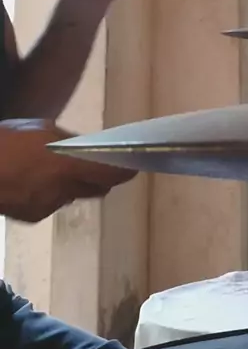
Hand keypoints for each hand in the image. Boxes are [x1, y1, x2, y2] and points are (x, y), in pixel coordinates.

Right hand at [0, 120, 135, 222]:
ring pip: (71, 195)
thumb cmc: (6, 143)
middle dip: (100, 178)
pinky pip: (51, 203)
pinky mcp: (33, 217)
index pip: (111, 174)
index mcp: (68, 166)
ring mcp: (48, 206)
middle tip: (99, 164)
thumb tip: (82, 148)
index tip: (134, 166)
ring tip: (51, 168)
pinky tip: (32, 180)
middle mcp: (63, 190)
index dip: (125, 172)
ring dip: (70, 184)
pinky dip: (49, 193)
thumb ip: (66, 142)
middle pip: (96, 188)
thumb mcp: (41, 130)